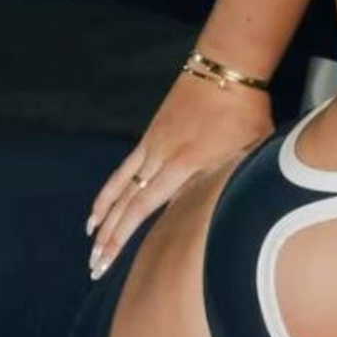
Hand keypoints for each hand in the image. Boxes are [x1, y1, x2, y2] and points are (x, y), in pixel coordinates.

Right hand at [87, 71, 273, 278]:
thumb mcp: (246, 150)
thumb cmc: (244, 111)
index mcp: (185, 164)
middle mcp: (160, 160)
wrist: (226, 70)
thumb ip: (223, 181)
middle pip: (126, 205)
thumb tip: (205, 211)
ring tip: (90, 241)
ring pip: (120, 190)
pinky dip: (107, 193)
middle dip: (108, 238)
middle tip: (94, 265)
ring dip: (103, 219)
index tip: (108, 259)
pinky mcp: (148, 140)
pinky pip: (122, 172)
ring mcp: (151, 149)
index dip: (123, 236)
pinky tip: (96, 211)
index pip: (144, 207)